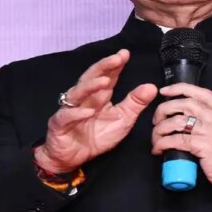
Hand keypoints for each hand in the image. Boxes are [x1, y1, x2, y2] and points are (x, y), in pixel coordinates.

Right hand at [35, 49, 157, 172]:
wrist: (73, 158)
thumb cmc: (97, 136)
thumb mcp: (122, 120)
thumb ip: (135, 103)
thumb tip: (152, 86)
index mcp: (100, 95)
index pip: (108, 76)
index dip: (115, 65)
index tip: (125, 54)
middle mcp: (84, 98)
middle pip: (91, 78)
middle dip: (103, 67)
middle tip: (116, 59)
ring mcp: (70, 109)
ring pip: (78, 93)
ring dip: (90, 87)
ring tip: (104, 81)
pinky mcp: (59, 124)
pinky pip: (67, 116)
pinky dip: (77, 113)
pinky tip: (88, 112)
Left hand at [151, 83, 211, 201]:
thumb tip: (194, 117)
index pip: (201, 93)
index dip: (180, 89)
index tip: (166, 91)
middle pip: (186, 104)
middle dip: (165, 109)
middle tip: (157, 118)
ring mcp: (210, 132)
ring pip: (178, 121)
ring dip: (161, 128)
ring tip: (156, 136)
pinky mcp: (202, 147)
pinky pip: (176, 140)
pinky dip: (163, 143)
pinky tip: (159, 148)